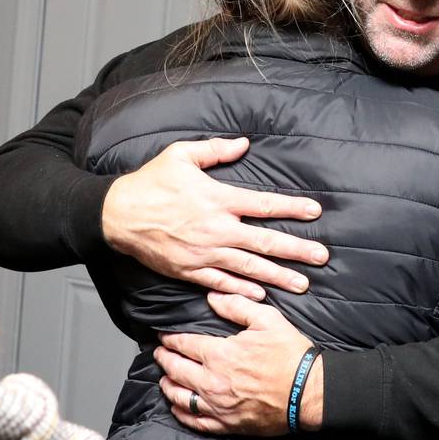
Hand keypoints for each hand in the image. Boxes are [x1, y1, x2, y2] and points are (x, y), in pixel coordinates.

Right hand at [102, 137, 327, 298]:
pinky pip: (221, 283)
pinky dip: (242, 291)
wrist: (116, 215)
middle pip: (265, 242)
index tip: (315, 212)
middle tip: (322, 257)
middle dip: (296, 250)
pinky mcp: (190, 270)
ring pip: (249, 268)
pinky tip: (261, 296)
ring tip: (302, 284)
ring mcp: (204, 253)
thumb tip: (244, 143)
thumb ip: (215, 149)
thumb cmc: (150, 182)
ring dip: (278, 277)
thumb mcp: (181, 155)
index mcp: (219, 200)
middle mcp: (217, 229)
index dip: (292, 208)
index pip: (265, 205)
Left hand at [155, 291, 323, 435]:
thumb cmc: (290, 355)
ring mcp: (218, 406)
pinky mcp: (227, 424)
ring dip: (168, 385)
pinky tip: (178, 406)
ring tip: (164, 377)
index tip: (164, 335)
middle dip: (164, 358)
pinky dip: (182, 413)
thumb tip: (213, 297)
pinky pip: (195, 420)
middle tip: (159, 352)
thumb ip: (237, 306)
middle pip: (175, 370)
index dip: (170, 339)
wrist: (308, 391)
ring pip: (180, 397)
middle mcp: (212, 382)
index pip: (183, 344)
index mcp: (220, 354)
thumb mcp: (268, 320)